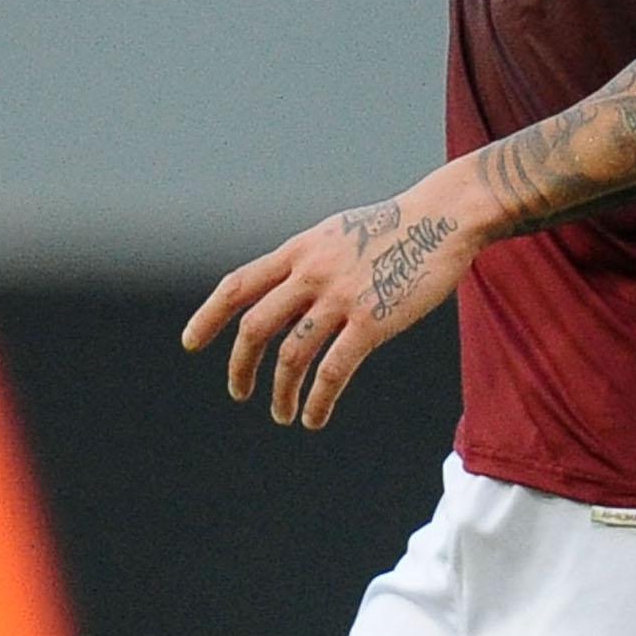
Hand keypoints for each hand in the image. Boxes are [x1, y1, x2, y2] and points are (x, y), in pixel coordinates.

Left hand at [182, 184, 479, 430]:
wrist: (444, 217)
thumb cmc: (394, 227)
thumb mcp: (336, 234)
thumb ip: (307, 263)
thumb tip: (282, 295)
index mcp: (299, 250)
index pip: (237, 285)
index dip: (208, 315)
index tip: (191, 343)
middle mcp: (312, 273)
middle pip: (255, 327)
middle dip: (241, 367)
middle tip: (240, 392)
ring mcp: (341, 297)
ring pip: (292, 356)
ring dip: (280, 393)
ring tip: (282, 414)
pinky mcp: (372, 321)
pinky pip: (333, 372)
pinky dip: (317, 401)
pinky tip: (313, 417)